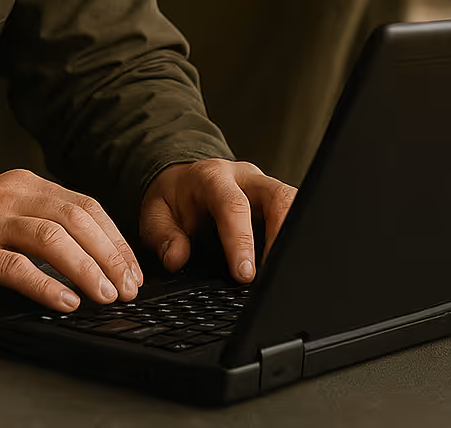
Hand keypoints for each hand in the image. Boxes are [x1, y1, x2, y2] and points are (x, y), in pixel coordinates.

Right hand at [0, 169, 141, 311]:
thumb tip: (93, 253)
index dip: (115, 239)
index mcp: (24, 183)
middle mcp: (9, 194)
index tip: (133, 269)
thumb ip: (39, 220)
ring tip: (105, 295)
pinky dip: (46, 286)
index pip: (86, 206)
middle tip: (129, 288)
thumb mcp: (1, 209)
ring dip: (86, 269)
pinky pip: (15, 267)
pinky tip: (65, 302)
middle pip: (77, 219)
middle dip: (110, 256)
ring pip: (52, 238)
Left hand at [139, 159, 297, 282]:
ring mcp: (264, 187)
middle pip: (278, 196)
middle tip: (276, 273)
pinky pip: (295, 213)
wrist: (184, 180)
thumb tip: (176, 259)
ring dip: (294, 236)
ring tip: (285, 272)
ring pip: (293, 203)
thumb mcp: (155, 213)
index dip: (241, 240)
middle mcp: (245, 178)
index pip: (233, 205)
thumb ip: (163, 235)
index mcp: (212, 178)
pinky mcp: (276, 201)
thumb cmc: (174, 198)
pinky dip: (294, 237)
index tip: (245, 274)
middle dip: (283, 234)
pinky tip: (287, 263)